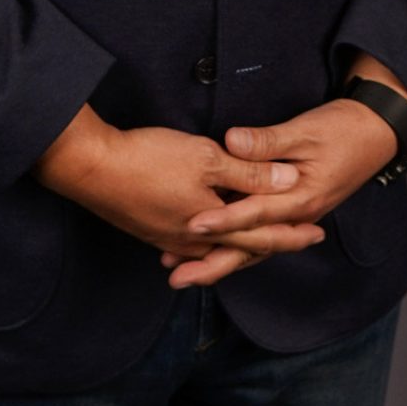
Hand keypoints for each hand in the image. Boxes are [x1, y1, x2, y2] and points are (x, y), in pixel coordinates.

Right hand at [34, 111, 295, 267]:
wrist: (88, 167)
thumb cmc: (150, 159)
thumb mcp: (208, 158)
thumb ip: (250, 173)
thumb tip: (289, 181)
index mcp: (212, 226)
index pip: (262, 236)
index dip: (292, 234)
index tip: (318, 234)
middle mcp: (191, 241)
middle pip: (241, 247)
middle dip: (272, 243)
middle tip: (300, 238)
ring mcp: (167, 238)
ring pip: (215, 247)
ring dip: (240, 244)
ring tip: (260, 240)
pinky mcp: (149, 229)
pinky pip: (191, 243)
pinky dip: (211, 240)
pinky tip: (210, 233)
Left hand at [166, 98, 399, 287]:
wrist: (376, 133)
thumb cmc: (344, 129)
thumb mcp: (306, 130)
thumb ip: (267, 140)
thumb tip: (230, 141)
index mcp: (301, 198)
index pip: (254, 213)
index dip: (222, 220)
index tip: (191, 225)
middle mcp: (296, 216)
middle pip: (250, 247)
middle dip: (212, 264)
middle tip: (175, 277)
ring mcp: (294, 217)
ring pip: (253, 247)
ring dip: (218, 260)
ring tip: (181, 271)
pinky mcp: (291, 210)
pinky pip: (259, 235)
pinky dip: (234, 245)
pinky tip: (210, 249)